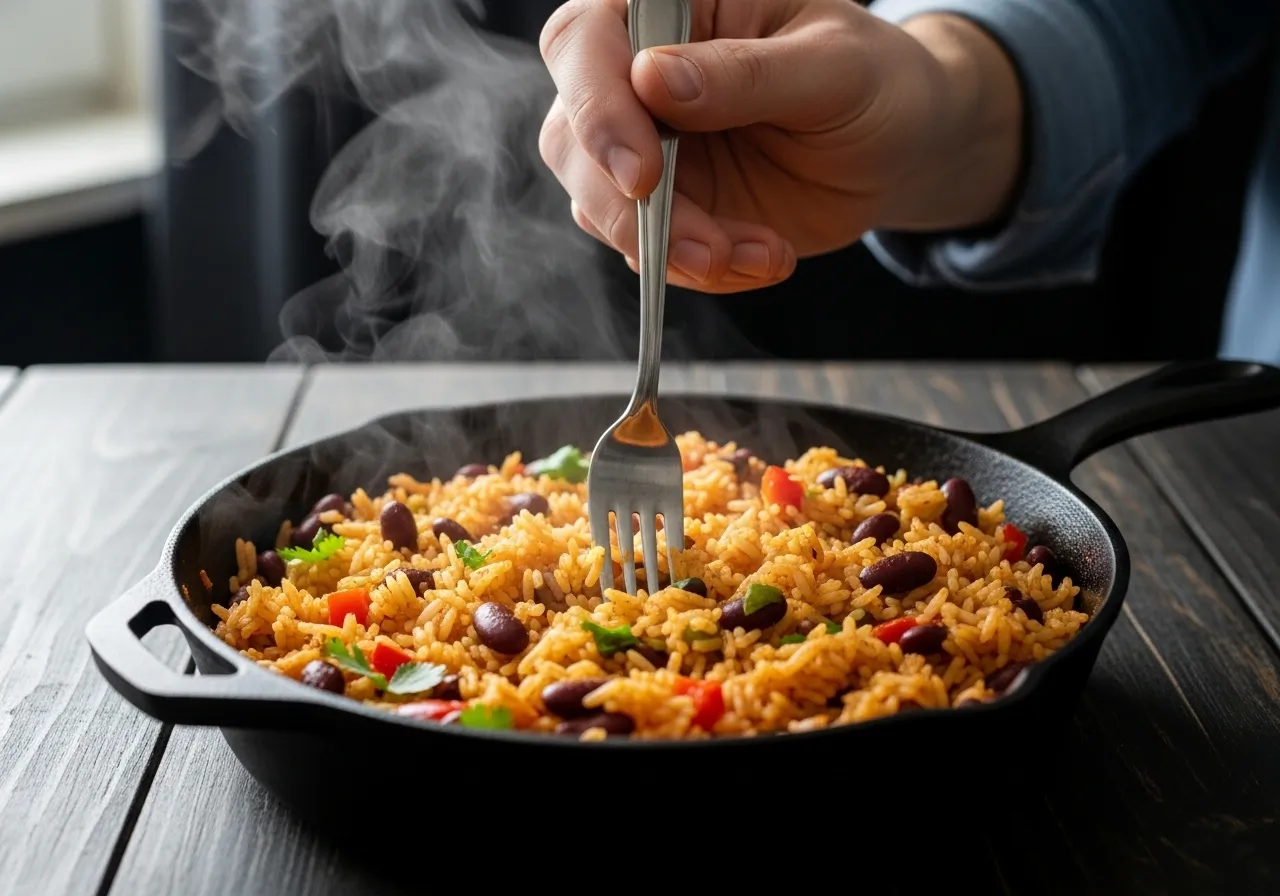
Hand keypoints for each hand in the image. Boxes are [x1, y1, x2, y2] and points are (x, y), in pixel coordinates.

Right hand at [538, 0, 1023, 293]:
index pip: (585, 41)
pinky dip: (699, 268)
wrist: (901, 149)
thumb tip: (653, 79)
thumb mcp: (832, 68)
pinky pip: (646, 249)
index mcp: (673, 9)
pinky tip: (762, 257)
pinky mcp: (663, 206)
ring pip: (598, 202)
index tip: (643, 175)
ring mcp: (644, 144)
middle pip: (571, 135)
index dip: (596, 108)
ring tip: (756, 254)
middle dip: (629, 208)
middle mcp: (638, 74)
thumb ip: (744, 75)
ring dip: (670, 247)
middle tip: (703, 248)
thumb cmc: (875, 82)